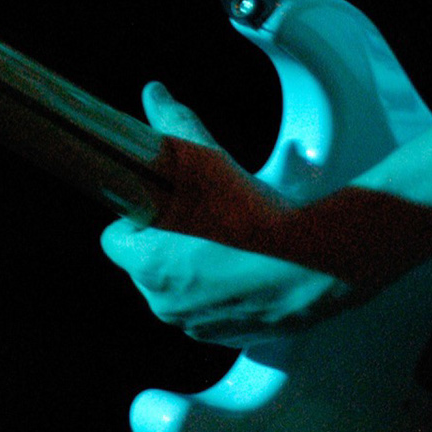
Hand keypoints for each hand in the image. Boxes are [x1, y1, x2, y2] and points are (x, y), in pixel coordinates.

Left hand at [103, 85, 354, 345]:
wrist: (316, 260)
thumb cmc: (255, 215)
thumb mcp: (206, 158)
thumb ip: (173, 124)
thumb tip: (154, 94)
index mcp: (146, 264)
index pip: (115, 240)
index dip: (138, 219)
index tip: (165, 206)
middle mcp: (164, 302)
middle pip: (146, 266)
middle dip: (166, 245)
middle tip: (202, 219)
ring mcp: (197, 324)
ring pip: (179, 291)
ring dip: (195, 271)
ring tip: (227, 241)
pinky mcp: (230, 337)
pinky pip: (211, 313)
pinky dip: (223, 295)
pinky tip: (246, 269)